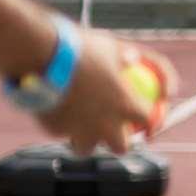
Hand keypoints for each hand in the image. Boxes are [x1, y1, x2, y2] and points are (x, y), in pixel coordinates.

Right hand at [39, 32, 172, 156]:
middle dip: (120, 141)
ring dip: (87, 140)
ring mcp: (80, 131)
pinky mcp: (56, 131)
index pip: (148, 121)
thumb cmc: (81, 48)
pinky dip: (62, 127)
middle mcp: (106, 124)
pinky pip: (62, 134)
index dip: (152, 122)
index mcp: (126, 105)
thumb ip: (126, 57)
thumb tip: (134, 59)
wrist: (43, 55)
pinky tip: (58, 112)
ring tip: (82, 129)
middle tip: (114, 132)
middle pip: (121, 147)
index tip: (148, 124)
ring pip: (87, 148)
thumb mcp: (111, 47)